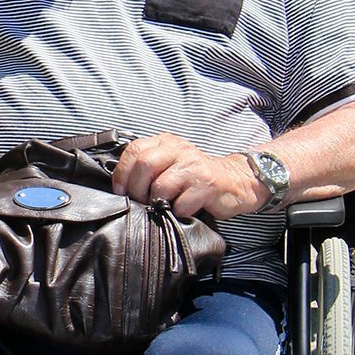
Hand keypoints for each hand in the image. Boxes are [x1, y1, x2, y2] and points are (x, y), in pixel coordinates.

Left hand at [112, 133, 267, 220]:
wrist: (235, 180)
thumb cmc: (196, 176)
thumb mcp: (171, 162)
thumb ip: (148, 166)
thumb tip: (119, 185)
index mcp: (166, 142)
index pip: (134, 150)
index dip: (122, 173)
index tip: (120, 191)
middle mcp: (179, 150)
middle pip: (144, 165)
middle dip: (136, 189)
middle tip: (140, 202)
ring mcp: (194, 166)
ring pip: (161, 186)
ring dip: (156, 202)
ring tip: (162, 207)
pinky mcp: (207, 185)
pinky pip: (181, 203)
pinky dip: (177, 212)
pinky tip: (182, 210)